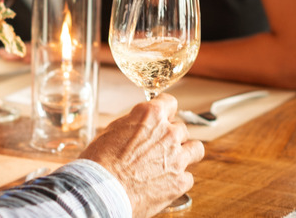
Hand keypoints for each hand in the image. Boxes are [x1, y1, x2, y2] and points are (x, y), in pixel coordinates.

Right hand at [80, 93, 204, 217]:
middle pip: (181, 128)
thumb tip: (137, 127)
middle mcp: (168, 133)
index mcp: (150, 116)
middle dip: (171, 137)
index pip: (170, 102)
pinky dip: (178, 180)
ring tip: (172, 162)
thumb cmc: (100, 162)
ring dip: (185, 154)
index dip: (165, 111)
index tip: (163, 117)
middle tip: (158, 148)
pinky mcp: (180, 181)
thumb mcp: (112, 131)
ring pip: (195, 149)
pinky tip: (164, 184)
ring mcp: (177, 157)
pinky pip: (188, 177)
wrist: (102, 191)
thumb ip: (133, 125)